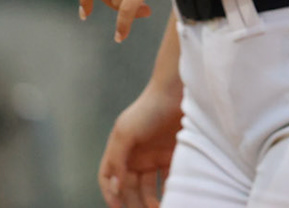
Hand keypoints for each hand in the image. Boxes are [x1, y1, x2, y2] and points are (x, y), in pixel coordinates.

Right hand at [99, 83, 181, 207]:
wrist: (178, 91)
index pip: (109, 178)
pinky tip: (172, 198)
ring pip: (149, 189)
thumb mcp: (125, 132)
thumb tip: (115, 186)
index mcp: (121, 151)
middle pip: (130, 188)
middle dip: (133, 204)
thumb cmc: (148, 108)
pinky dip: (169, 191)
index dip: (111, 194)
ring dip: (151, 202)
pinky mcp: (175, 156)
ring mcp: (155, 157)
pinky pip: (170, 180)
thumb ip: (116, 159)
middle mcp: (136, 157)